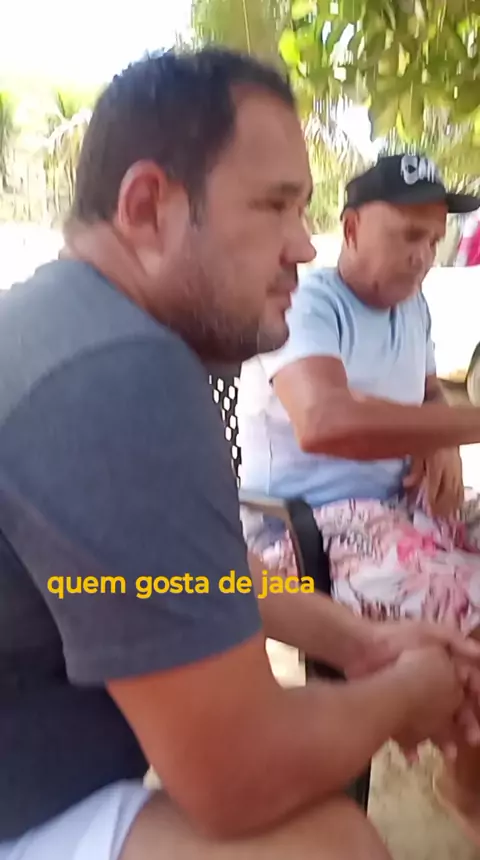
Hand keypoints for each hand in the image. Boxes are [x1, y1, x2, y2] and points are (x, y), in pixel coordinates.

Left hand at [346, 618, 479, 758]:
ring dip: (444, 740)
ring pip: (434, 725)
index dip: (476, 700)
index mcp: (442, 665)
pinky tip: (413, 755)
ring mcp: (413, 700)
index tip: (479, 716)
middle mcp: (431, 685)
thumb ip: (455, 638)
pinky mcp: (395, 712)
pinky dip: (412, 745)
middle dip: (465, 725)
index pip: (467, 686)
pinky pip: (408, 733)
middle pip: (456, 709)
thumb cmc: (396, 637)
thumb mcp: (428, 631)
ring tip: (448, 753)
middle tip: (472, 738)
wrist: (359, 649)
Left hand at [403, 448, 463, 517]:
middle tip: (434, 516)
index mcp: (438, 463)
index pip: (436, 485)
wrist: (445, 434)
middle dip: (442, 506)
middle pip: (449, 492)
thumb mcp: (418, 453)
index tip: (428, 510)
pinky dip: (458, 500)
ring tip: (443, 516)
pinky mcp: (461, 472)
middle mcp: (450, 469)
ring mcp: (457, 471)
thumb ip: (414, 469)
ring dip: (450, 506)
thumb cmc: (429, 442)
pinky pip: (461, 489)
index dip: (432, 499)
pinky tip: (453, 508)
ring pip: (457, 492)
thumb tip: (406, 484)